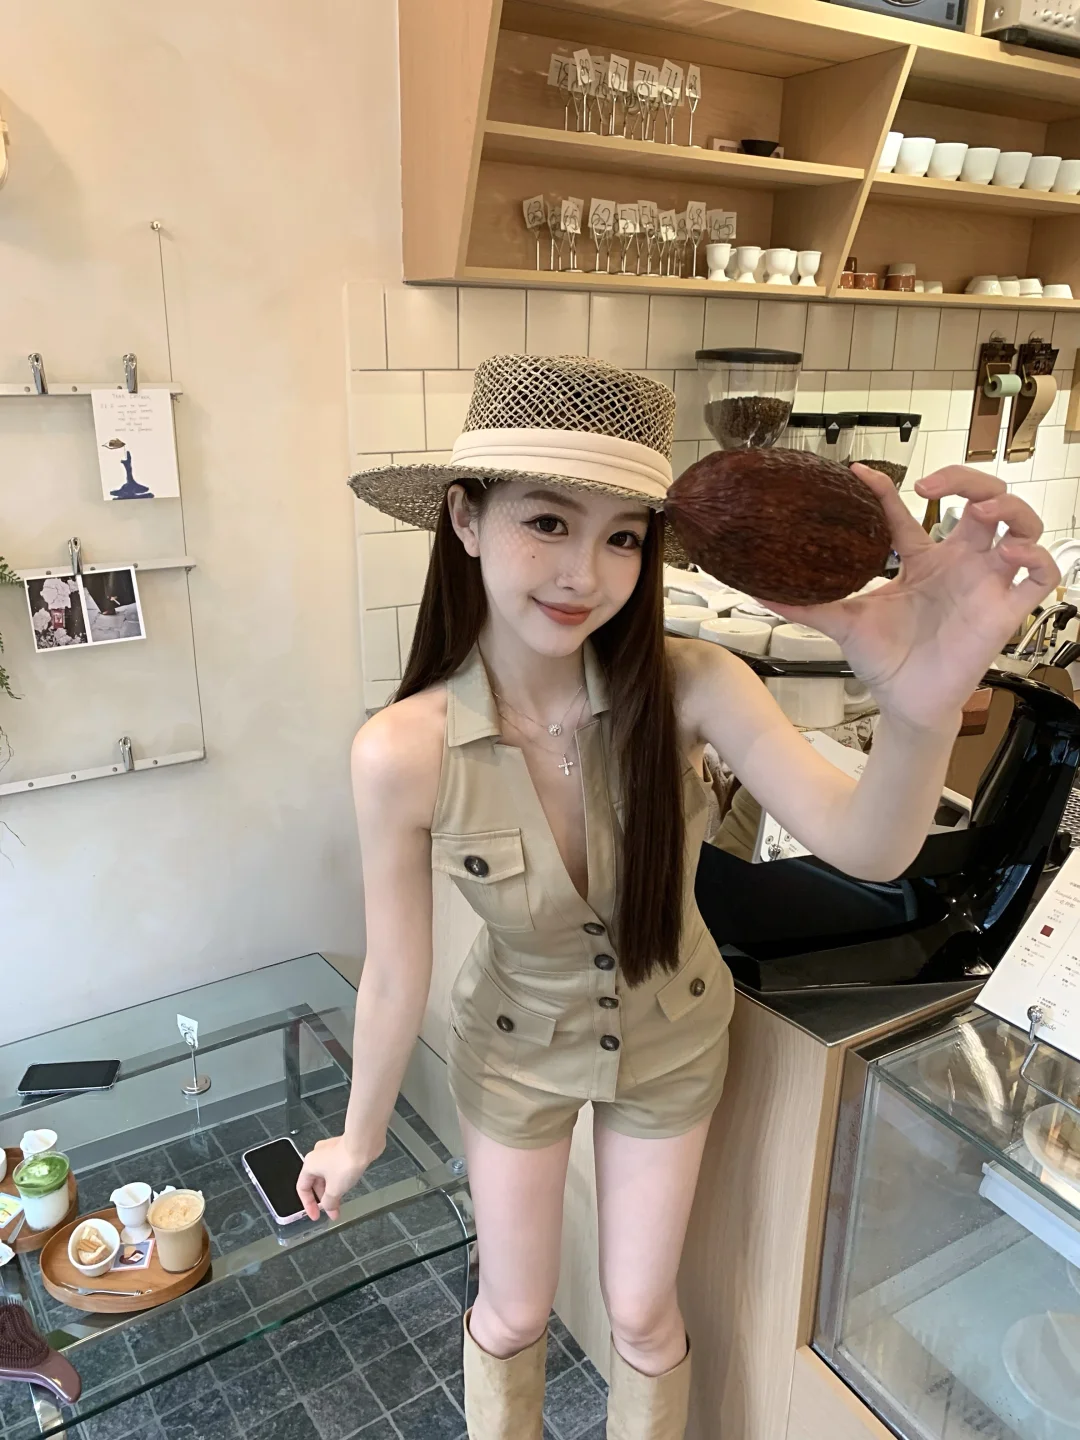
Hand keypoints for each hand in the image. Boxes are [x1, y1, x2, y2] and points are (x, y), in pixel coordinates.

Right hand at [296, 1133, 383, 1220]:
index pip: (302, 1188)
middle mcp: (318, 1156)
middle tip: (333, 1211)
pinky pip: (337, 1168)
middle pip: (316, 1182)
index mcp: (310, 1164)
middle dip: (324, 1199)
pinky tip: (348, 1186)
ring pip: (327, 1175)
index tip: (316, 1215)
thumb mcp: (334, 1190)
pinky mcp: (343, 1149)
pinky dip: (340, 1180)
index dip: (308, 1205)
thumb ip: (328, 1203)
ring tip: (341, 1202)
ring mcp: (331, 1151)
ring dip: (333, 1190)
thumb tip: (328, 1207)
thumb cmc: (345, 1163)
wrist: (364, 1143)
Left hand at [766, 464, 1060, 731]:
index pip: (909, 512)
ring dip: (1009, 509)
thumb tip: (755, 589)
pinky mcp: (1004, 609)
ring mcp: (984, 583)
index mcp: (920, 560)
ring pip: (1021, 525)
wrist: (904, 703)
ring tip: (981, 516)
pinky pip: (1040, 575)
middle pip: (983, 500)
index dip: (887, 489)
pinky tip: (1009, 555)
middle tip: (937, 488)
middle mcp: (958, 563)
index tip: (858, 473)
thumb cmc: (884, 661)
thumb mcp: (842, 622)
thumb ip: (804, 603)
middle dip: (970, 480)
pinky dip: (1035, 557)